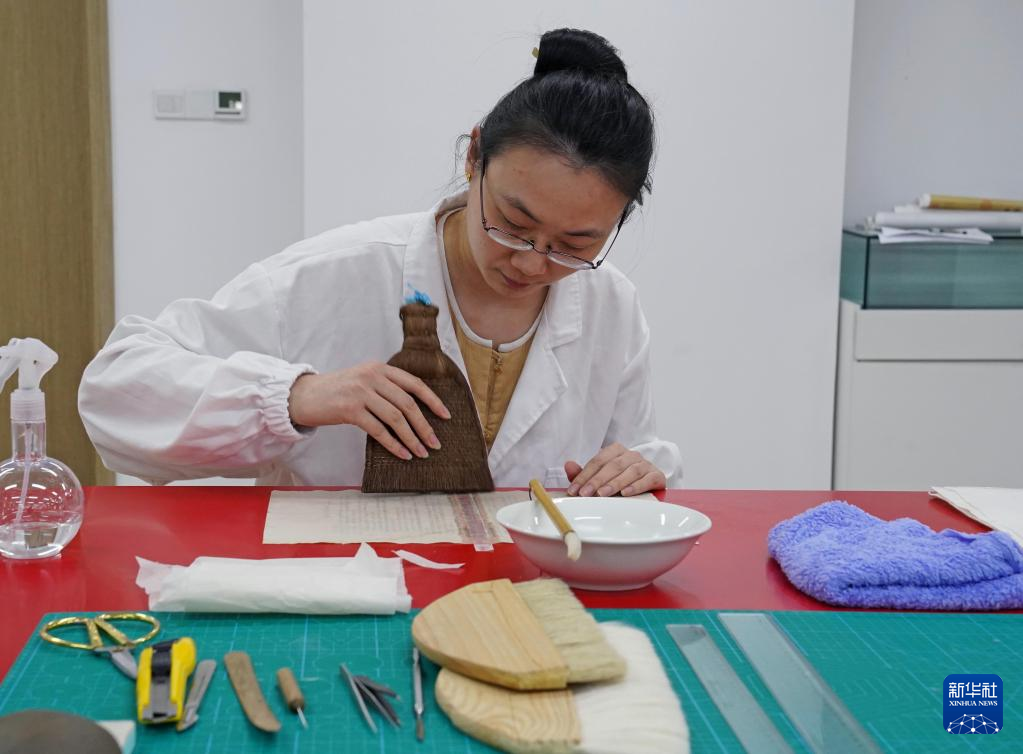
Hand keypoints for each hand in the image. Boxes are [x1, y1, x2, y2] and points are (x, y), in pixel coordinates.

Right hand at [288, 362, 449, 459]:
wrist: (304, 395)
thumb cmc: (337, 391)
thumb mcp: (363, 380)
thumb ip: (385, 387)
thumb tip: (415, 410)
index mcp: (379, 368)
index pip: (414, 384)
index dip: (433, 400)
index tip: (446, 416)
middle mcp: (372, 377)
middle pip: (407, 404)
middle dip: (425, 426)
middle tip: (435, 443)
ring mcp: (361, 392)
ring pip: (396, 418)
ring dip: (412, 438)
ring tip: (421, 453)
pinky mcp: (350, 410)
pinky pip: (379, 430)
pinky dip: (394, 444)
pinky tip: (402, 454)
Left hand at [563, 442, 665, 496]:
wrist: (648, 482)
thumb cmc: (621, 479)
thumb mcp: (601, 477)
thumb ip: (584, 473)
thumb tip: (568, 465)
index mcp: (616, 450)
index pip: (598, 461)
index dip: (584, 475)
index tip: (574, 490)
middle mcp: (631, 455)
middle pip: (613, 465)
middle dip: (597, 480)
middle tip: (586, 493)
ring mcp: (645, 464)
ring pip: (630, 471)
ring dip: (615, 483)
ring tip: (603, 494)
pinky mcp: (657, 476)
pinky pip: (647, 479)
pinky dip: (636, 486)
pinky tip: (626, 493)